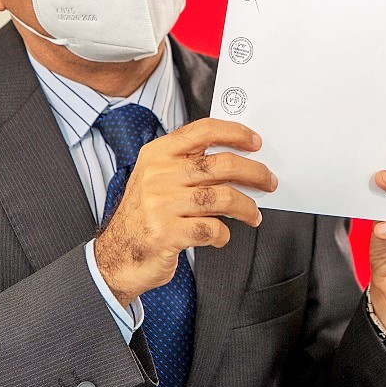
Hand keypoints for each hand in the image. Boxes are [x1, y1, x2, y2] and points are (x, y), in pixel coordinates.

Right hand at [93, 118, 276, 305]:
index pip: (203, 131)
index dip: (235, 133)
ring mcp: (161, 205)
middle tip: (268, 181)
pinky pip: (212, 229)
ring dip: (246, 207)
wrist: (117, 256)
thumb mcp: (157, 178)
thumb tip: (237, 157)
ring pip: (223, 197)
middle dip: (254, 173)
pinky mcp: (167, 234)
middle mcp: (158, 176)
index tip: (256, 142)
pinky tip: (221, 235)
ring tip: (252, 214)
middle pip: (221, 164)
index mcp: (158, 154)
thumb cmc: (145, 215)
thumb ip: (188, 164)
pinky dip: (224, 234)